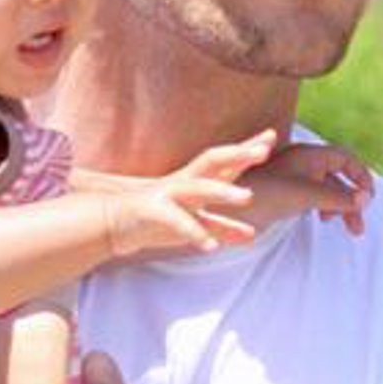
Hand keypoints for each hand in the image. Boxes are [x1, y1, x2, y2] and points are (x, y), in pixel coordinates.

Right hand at [105, 130, 279, 260]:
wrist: (112, 223)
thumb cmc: (156, 221)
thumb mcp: (195, 223)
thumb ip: (223, 226)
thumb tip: (252, 235)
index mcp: (194, 181)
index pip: (226, 160)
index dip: (247, 148)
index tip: (271, 136)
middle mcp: (184, 182)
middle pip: (214, 162)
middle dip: (238, 155)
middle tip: (264, 151)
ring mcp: (167, 195)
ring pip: (198, 188)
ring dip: (223, 192)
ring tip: (249, 198)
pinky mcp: (152, 212)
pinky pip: (178, 222)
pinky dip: (195, 232)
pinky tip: (212, 247)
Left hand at [242, 139, 372, 237]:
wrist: (225, 209)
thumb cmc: (263, 195)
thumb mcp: (306, 195)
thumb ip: (338, 197)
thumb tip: (367, 199)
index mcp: (308, 155)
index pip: (346, 159)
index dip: (361, 176)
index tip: (369, 199)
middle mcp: (303, 163)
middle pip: (340, 177)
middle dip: (353, 200)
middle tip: (359, 229)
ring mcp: (294, 179)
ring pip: (328, 190)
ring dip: (341, 208)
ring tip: (346, 229)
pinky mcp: (286, 194)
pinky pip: (314, 198)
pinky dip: (325, 208)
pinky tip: (322, 220)